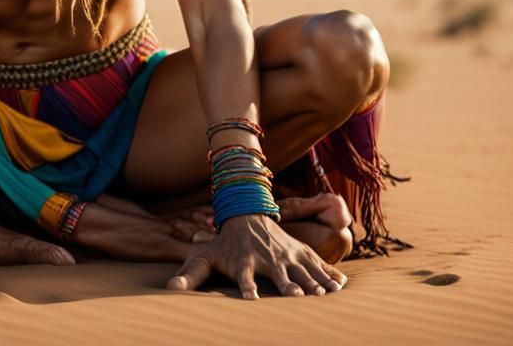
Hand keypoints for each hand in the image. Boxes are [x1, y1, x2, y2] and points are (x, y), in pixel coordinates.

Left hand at [166, 213, 347, 298]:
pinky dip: (329, 274)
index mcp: (245, 262)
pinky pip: (316, 264)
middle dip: (290, 285)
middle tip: (299, 297)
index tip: (251, 300)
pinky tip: (341, 286)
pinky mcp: (298, 252)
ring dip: (314, 282)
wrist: (247, 212)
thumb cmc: (225, 242)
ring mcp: (285, 254)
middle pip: (279, 274)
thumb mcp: (206, 255)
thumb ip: (191, 273)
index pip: (245, 278)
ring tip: (326, 295)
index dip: (247, 289)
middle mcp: (267, 259)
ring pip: (302, 269)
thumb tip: (170, 289)